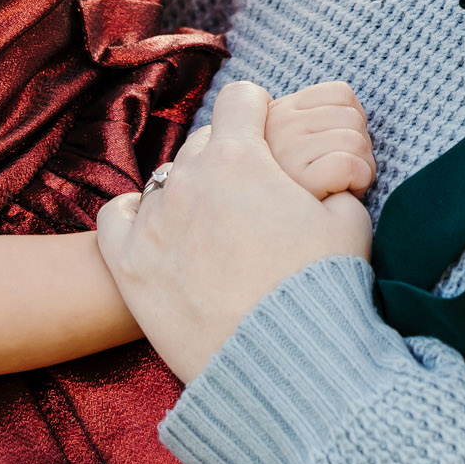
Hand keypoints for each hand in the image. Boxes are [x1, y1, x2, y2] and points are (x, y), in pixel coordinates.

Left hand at [97, 81, 370, 381]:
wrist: (285, 364)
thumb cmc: (322, 290)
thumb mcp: (349, 221)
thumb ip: (331, 184)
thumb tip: (326, 181)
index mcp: (241, 157)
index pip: (240, 99)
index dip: (256, 111)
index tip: (264, 133)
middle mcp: (189, 178)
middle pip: (201, 144)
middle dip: (225, 160)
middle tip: (247, 198)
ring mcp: (153, 221)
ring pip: (163, 181)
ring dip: (187, 192)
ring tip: (210, 226)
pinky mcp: (128, 266)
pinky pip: (115, 217)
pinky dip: (133, 217)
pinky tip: (155, 230)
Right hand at [265, 80, 374, 198]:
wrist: (273, 244)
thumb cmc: (294, 195)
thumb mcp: (293, 148)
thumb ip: (311, 124)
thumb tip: (353, 113)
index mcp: (280, 111)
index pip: (341, 93)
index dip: (354, 121)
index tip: (340, 149)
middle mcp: (279, 124)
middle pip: (353, 118)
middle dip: (361, 149)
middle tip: (343, 175)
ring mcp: (286, 149)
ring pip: (356, 141)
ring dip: (363, 168)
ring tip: (343, 186)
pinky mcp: (299, 178)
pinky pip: (350, 165)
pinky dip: (360, 180)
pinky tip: (345, 194)